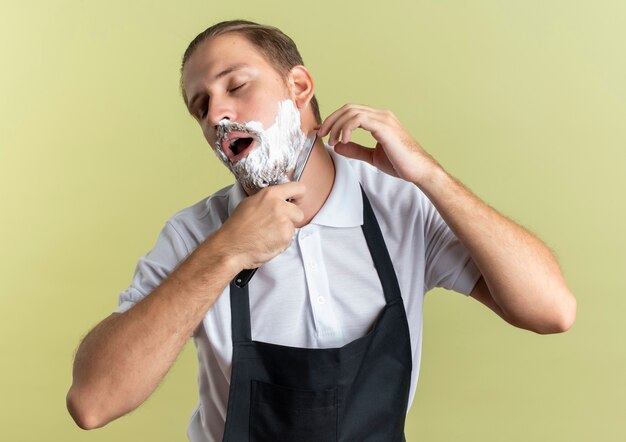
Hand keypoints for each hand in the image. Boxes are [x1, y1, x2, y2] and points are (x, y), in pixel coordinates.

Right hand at [214, 182, 305, 269]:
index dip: (299, 196)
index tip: (296, 201)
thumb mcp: (250, 203)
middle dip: (291, 218)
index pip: (298, 188)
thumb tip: (279, 199)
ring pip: (293, 227)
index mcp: (270, 194)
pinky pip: (290, 239)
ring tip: (268, 234)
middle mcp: (279, 206)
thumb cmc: (237, 227)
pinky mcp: (285, 237)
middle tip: (276, 224)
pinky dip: (282, 242)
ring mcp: (284, 222)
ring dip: (285, 231)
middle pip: (299, 212)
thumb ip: (268, 199)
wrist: (231, 246)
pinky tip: (268, 241)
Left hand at [318, 104, 439, 184]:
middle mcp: (381, 115)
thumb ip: (355, 149)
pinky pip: (359, 119)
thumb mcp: (372, 156)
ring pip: (351, 112)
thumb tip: (338, 146)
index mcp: (379, 119)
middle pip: (349, 108)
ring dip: (337, 125)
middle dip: (331, 120)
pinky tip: (344, 140)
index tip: (323, 132)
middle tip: (321, 135)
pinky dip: (347, 128)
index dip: (334, 120)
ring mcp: (384, 119)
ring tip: (332, 141)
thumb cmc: (400, 163)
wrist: (418, 170)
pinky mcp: (384, 126)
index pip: (351, 111)